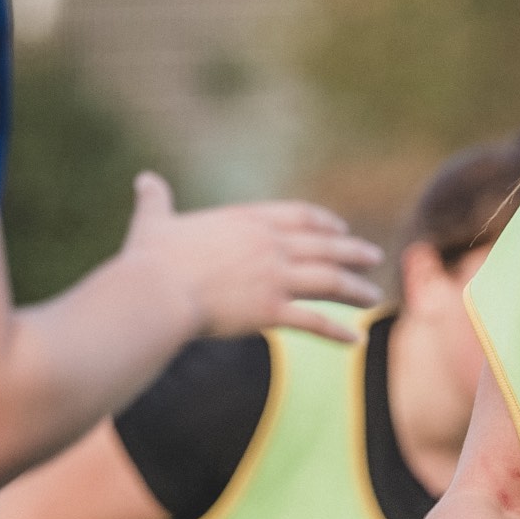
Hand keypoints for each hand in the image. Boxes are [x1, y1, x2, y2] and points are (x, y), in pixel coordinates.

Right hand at [118, 173, 383, 343]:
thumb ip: (155, 200)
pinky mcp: (272, 311)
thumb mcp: (153, 222)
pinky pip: (315, 322)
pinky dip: (338, 332)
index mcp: (246, 221)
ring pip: (330, 282)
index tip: (341, 229)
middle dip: (353, 252)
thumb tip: (144, 178)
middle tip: (375, 257)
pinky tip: (356, 339)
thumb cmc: (149, 260)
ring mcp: (274, 278)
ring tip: (374, 296)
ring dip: (356, 289)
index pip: (298, 216)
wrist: (154, 292)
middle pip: (325, 247)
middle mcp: (269, 245)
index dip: (323, 223)